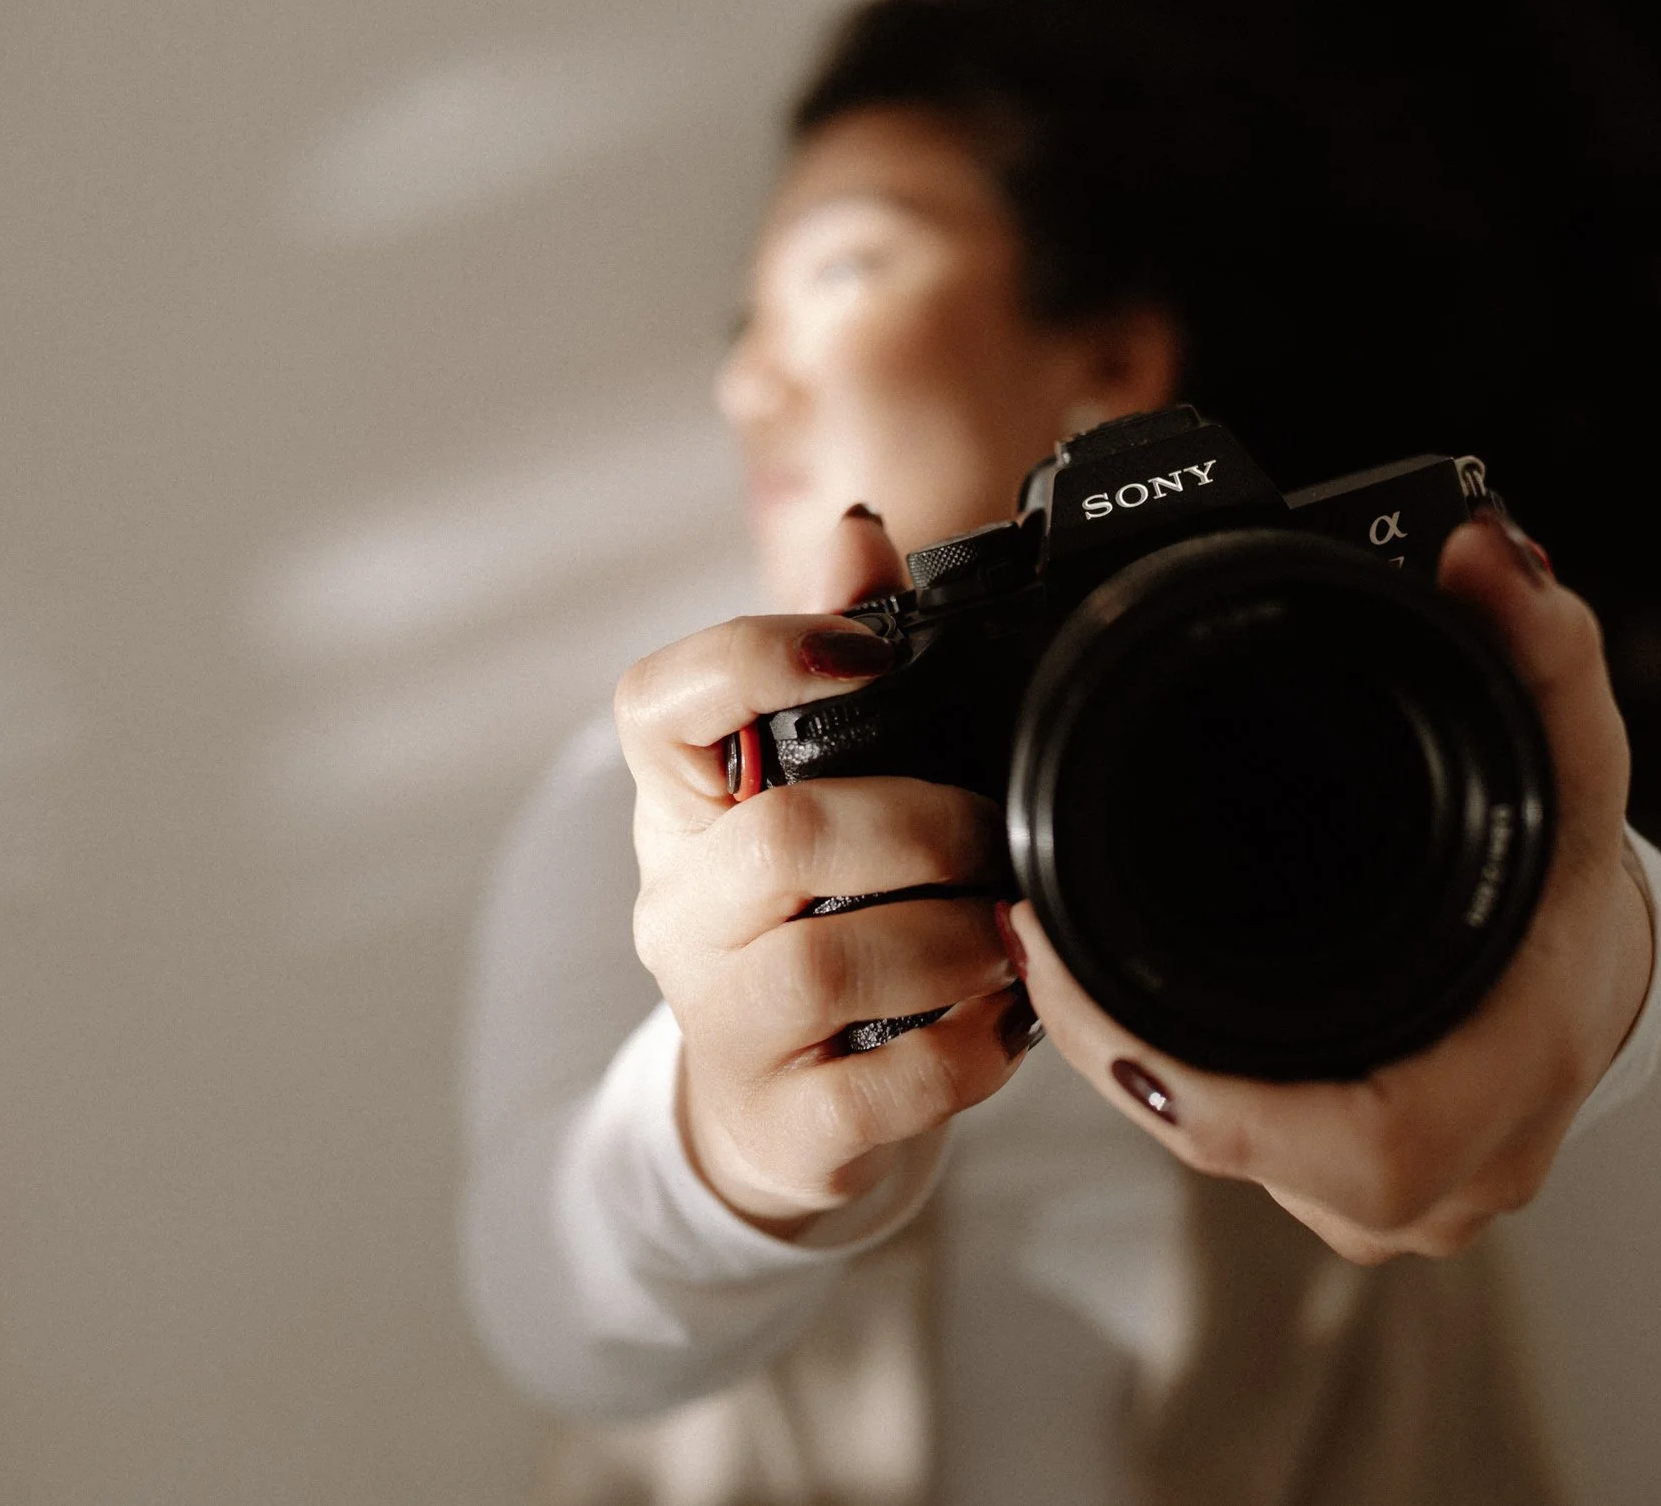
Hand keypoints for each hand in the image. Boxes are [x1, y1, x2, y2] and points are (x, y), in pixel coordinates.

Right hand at [613, 509, 1036, 1234]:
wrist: (785, 1109)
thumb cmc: (815, 920)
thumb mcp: (819, 790)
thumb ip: (840, 657)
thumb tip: (858, 537)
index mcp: (685, 805)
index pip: (656, 704)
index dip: (758, 660)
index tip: (870, 656)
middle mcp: (680, 908)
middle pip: (781, 836)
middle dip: (921, 826)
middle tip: (990, 837)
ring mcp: (720, 1021)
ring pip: (826, 962)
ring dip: (953, 940)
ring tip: (1004, 937)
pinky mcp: (784, 1123)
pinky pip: (877, 1087)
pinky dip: (963, 1051)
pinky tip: (998, 1024)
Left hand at [1007, 507, 1656, 1262]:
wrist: (1593, 976)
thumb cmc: (1581, 885)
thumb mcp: (1572, 759)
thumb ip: (1541, 649)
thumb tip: (1483, 547)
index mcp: (1502, 1083)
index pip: (1342, 1132)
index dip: (1186, 1069)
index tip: (1069, 960)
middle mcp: (1447, 1177)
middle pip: (1243, 1142)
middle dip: (1124, 1047)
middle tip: (1034, 940)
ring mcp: (1398, 1205)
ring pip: (1226, 1151)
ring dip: (1140, 1062)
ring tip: (1058, 958)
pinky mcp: (1346, 1193)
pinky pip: (1238, 1148)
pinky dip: (1179, 1076)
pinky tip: (1121, 1007)